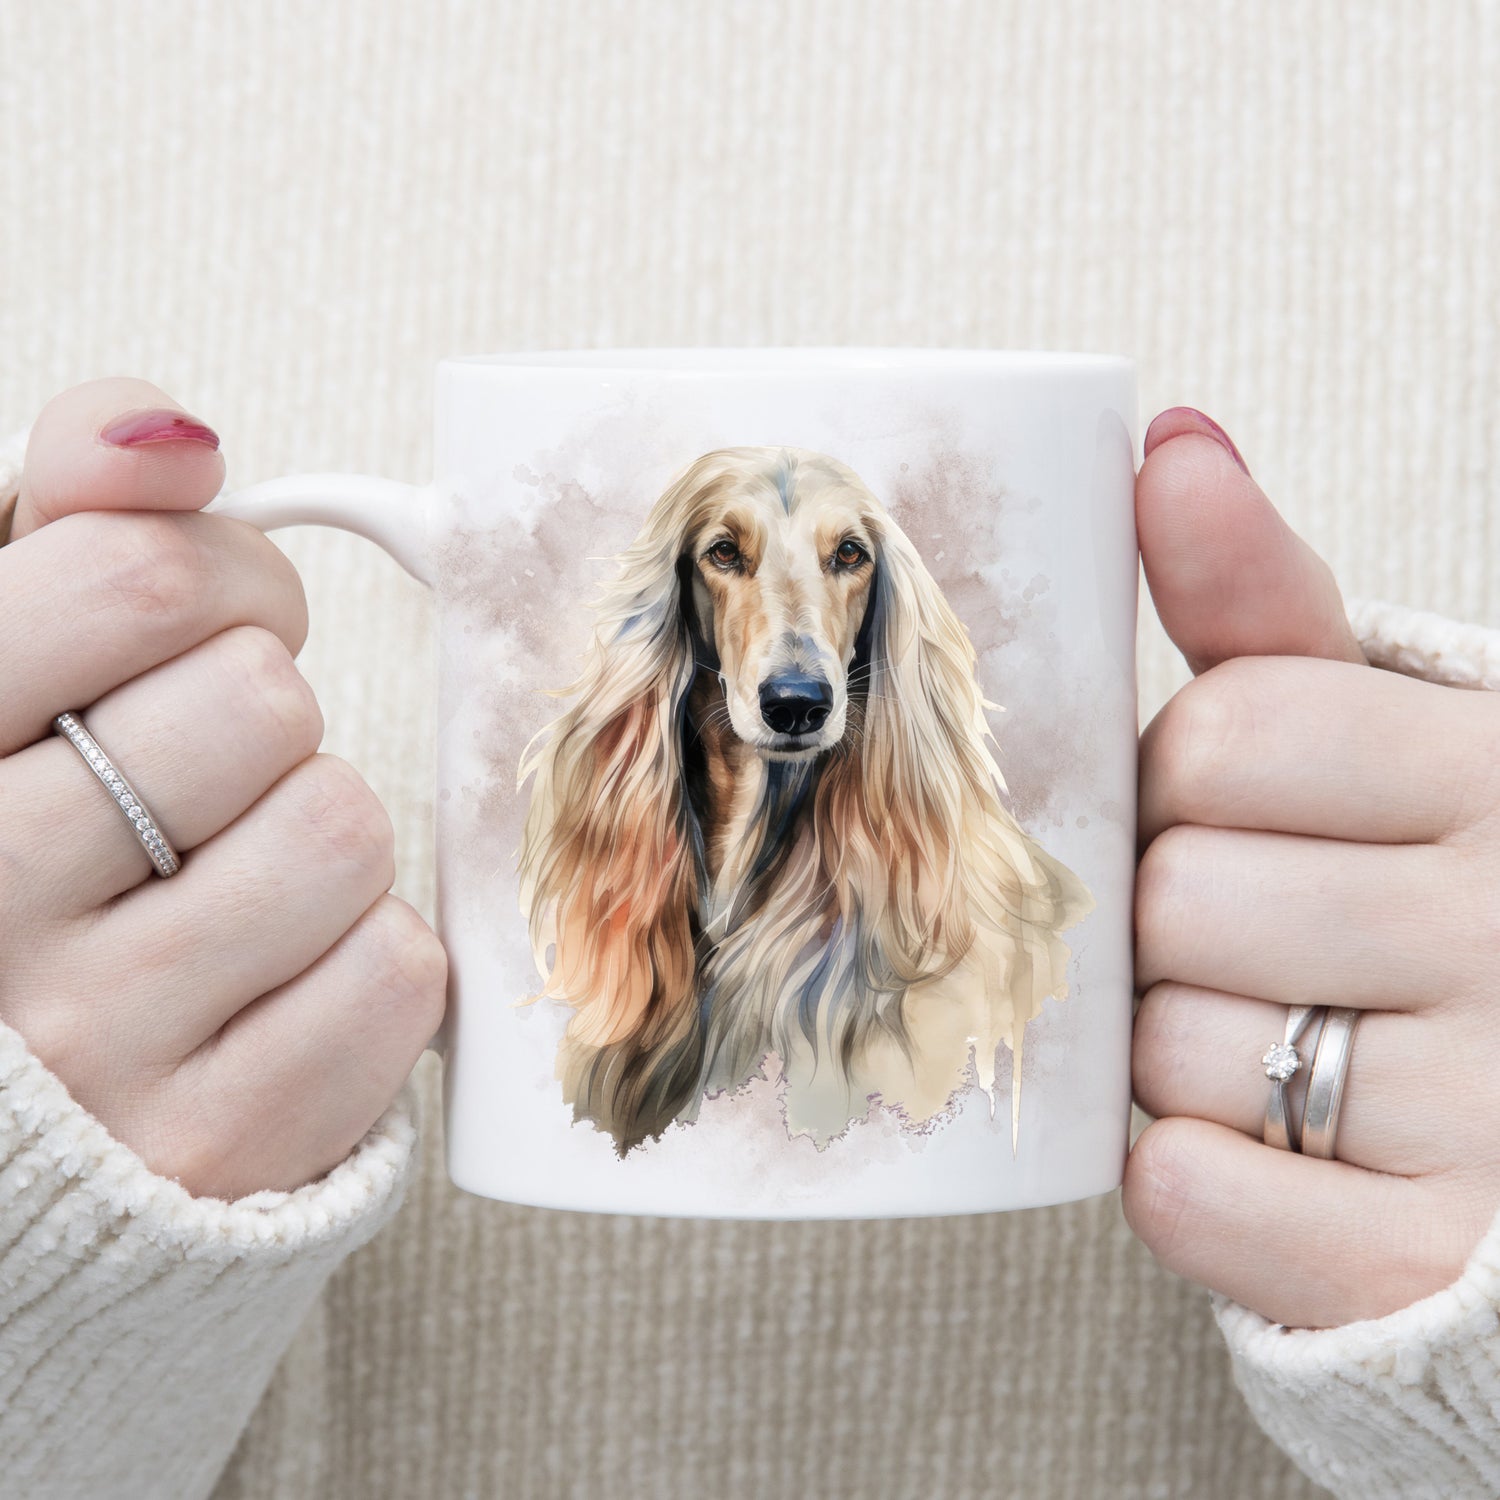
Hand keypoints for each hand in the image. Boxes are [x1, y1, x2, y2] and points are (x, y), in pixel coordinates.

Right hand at [0, 378, 444, 1198]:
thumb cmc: (31, 849)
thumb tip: (172, 434)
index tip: (206, 622)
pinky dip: (364, 958)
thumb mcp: (5, 666)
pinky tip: (273, 979)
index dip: (219, 578)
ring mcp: (98, 1047)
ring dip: (316, 834)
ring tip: (229, 880)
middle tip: (210, 770)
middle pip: (260, 701)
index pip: (135, 581)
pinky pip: (395, 971)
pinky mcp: (220, 1144)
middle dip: (262, 713)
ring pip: (340, 827)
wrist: (32, 1115)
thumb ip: (69, 523)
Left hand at [1122, 406, 1499, 1329]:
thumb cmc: (1419, 883)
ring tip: (1261, 1034)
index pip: (1228, 733)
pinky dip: (1184, 1174)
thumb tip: (1169, 443)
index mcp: (1495, 771)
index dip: (1182, 777)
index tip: (1224, 805)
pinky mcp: (1422, 1258)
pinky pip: (1193, 1194)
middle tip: (1238, 935)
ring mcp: (1490, 1111)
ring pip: (1172, 1048)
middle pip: (1178, 895)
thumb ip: (1263, 601)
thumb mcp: (1375, 725)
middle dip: (1169, 916)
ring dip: (1173, 1046)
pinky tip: (1242, 1144)